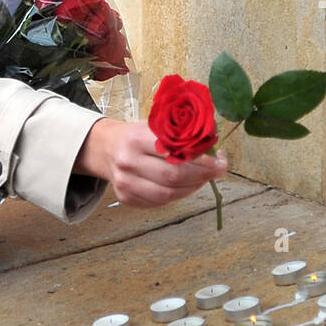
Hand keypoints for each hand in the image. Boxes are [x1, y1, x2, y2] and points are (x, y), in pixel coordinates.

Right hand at [75, 118, 228, 207]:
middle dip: (202, 176)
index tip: (219, 160)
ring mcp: (124, 183)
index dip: (201, 160)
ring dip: (192, 188)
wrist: (107, 147)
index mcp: (136, 138)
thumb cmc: (138, 134)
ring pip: (168, 194)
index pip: (175, 154)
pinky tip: (186, 186)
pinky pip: (159, 202)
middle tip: (217, 171)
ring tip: (203, 178)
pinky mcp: (125, 198)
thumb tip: (213, 140)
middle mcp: (127, 162)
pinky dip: (177, 195)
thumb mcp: (156, 123)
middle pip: (173, 177)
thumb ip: (182, 131)